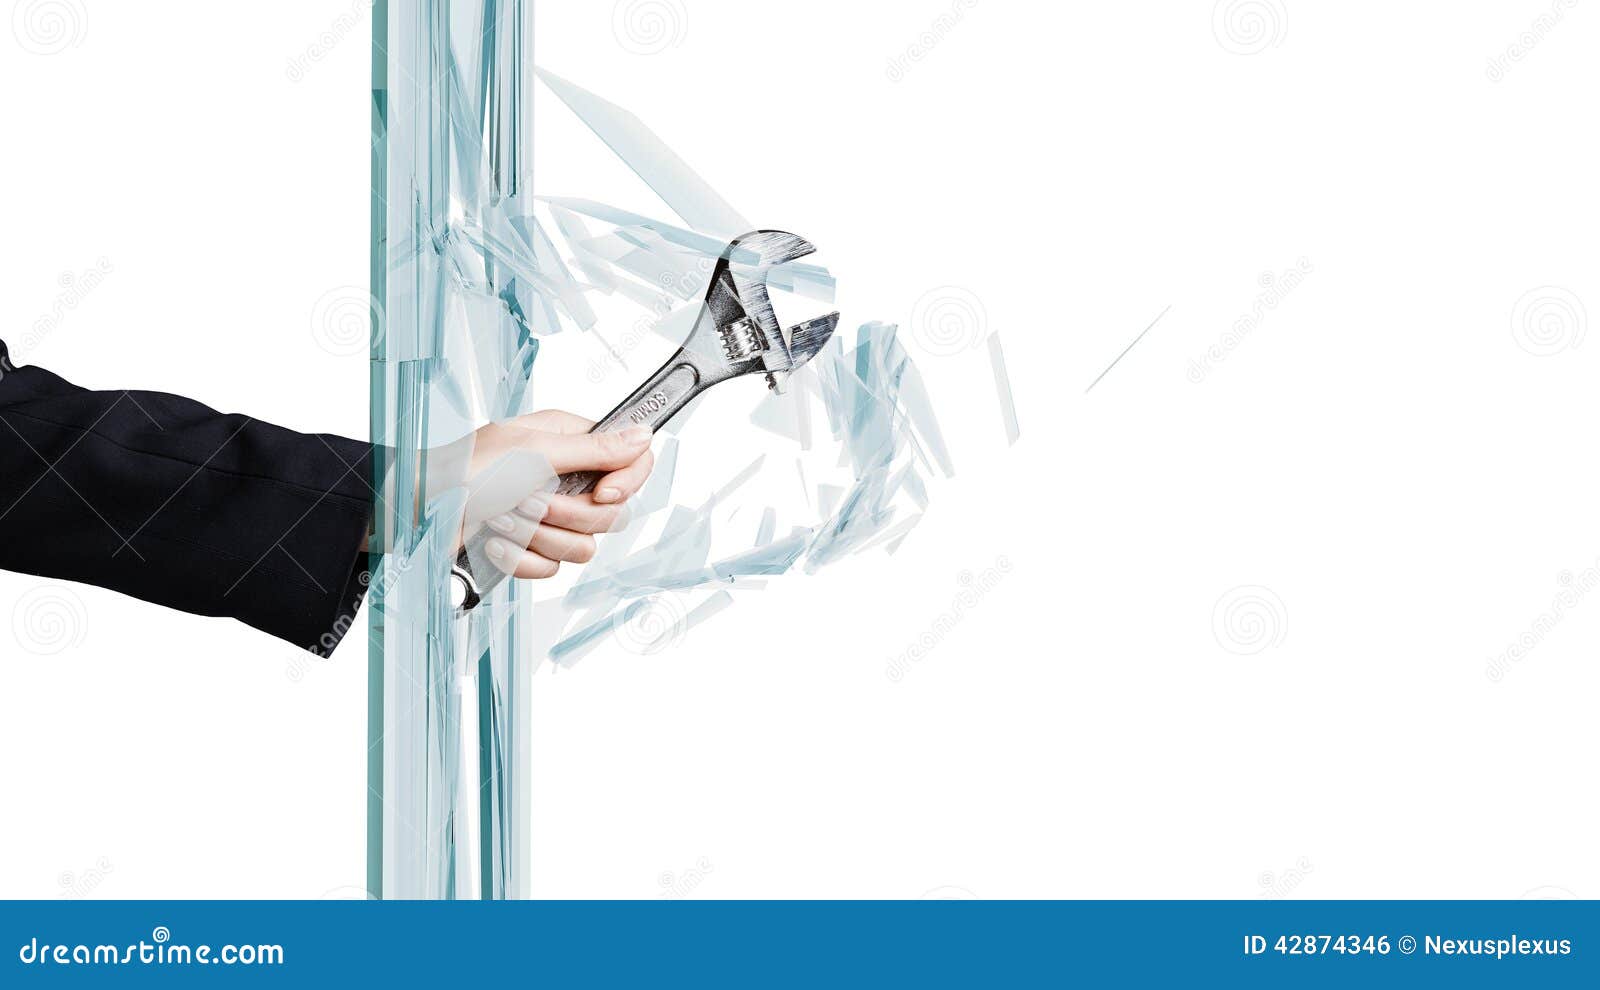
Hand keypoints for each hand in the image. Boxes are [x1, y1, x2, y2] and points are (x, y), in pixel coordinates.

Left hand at [465, 410, 654, 578]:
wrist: (416, 513)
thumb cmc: (462, 470)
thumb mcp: (533, 452)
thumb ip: (594, 449)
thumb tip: (644, 436)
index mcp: (570, 443)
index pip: (632, 461)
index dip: (627, 481)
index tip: (603, 492)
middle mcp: (566, 479)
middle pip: (611, 513)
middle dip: (567, 514)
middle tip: (531, 499)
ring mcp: (550, 517)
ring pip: (584, 547)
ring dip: (537, 535)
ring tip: (503, 518)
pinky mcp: (532, 549)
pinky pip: (551, 568)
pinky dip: (519, 557)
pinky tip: (493, 539)